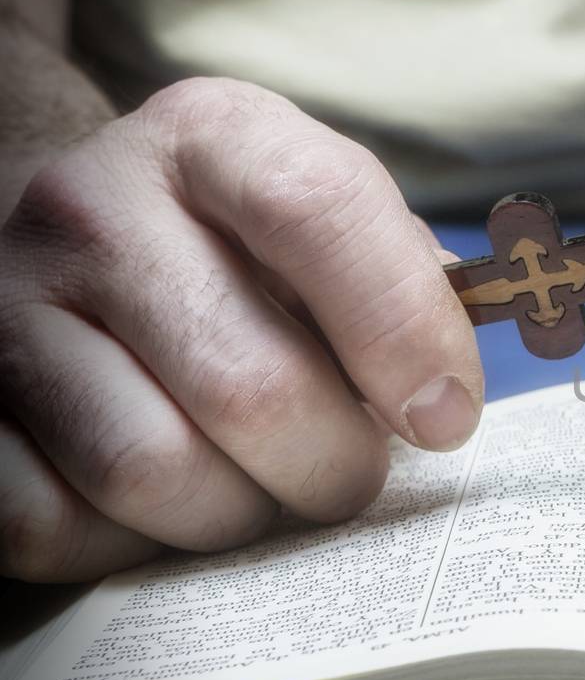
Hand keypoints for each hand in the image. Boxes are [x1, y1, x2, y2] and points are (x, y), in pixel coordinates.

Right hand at [0, 78, 483, 581]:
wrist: (76, 244)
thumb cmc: (241, 253)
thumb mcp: (327, 222)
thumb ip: (406, 287)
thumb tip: (446, 399)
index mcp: (212, 135)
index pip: (319, 208)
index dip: (403, 330)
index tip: (446, 416)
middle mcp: (92, 202)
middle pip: (251, 386)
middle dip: (333, 465)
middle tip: (348, 471)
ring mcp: (2, 302)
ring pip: (152, 473)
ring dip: (237, 514)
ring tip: (256, 484)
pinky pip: (50, 525)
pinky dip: (127, 544)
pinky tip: (162, 501)